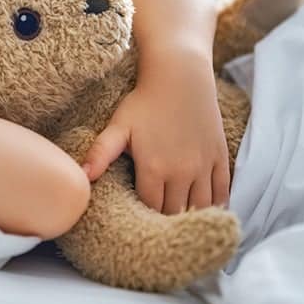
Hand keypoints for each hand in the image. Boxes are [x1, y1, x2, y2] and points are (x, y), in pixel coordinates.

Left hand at [81, 60, 230, 214]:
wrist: (180, 76)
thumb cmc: (144, 101)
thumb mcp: (118, 126)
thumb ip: (100, 153)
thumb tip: (81, 176)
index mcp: (154, 169)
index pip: (149, 208)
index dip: (143, 217)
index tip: (137, 220)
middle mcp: (182, 172)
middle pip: (174, 212)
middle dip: (165, 222)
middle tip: (157, 227)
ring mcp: (203, 166)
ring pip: (200, 207)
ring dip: (190, 216)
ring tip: (180, 223)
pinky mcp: (219, 157)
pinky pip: (221, 192)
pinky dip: (215, 205)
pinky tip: (206, 212)